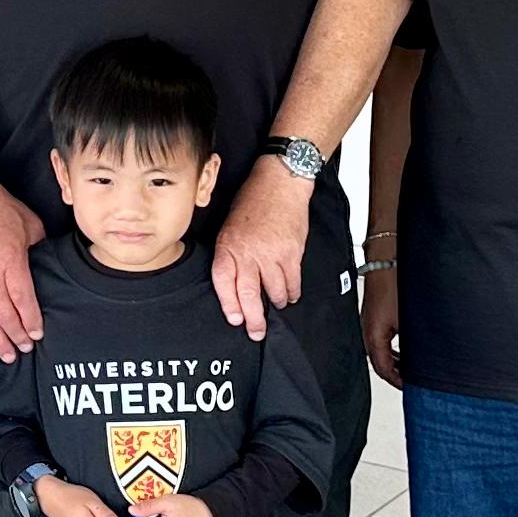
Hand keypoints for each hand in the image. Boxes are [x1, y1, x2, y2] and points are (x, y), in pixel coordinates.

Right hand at [0, 174, 46, 357]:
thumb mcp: (31, 225)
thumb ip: (40, 250)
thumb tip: (48, 265)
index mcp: (9, 261)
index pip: (22, 298)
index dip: (30, 320)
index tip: (38, 334)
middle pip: (3, 314)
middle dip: (15, 335)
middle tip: (25, 349)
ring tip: (7, 354)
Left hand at [207, 158, 310, 340]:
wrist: (279, 183)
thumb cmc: (252, 202)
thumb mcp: (228, 226)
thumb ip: (229, 255)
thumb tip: (233, 284)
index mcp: (228, 246)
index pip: (225, 283)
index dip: (229, 305)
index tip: (235, 319)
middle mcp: (249, 252)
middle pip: (250, 294)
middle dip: (254, 319)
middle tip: (256, 333)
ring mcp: (273, 254)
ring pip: (275, 292)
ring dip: (276, 304)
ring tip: (276, 306)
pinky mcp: (293, 253)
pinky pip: (293, 282)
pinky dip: (292, 292)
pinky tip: (290, 294)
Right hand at [359, 257, 402, 388]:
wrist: (388, 257)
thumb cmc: (395, 282)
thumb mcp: (410, 320)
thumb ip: (414, 345)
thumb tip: (426, 360)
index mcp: (373, 336)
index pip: (384, 369)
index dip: (399, 382)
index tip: (412, 388)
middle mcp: (368, 331)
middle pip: (381, 362)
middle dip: (399, 373)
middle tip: (414, 381)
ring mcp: (370, 322)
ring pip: (382, 350)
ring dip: (398, 360)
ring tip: (414, 367)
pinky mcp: (375, 314)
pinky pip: (383, 338)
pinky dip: (395, 347)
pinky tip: (409, 347)